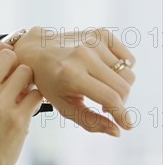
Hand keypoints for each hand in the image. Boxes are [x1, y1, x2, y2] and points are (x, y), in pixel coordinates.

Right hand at [0, 40, 42, 164]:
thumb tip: (1, 53)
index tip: (3, 56)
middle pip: (7, 55)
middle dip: (14, 65)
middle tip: (14, 79)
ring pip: (25, 71)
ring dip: (27, 81)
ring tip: (20, 94)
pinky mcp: (18, 119)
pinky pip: (36, 94)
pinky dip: (35, 99)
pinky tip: (26, 107)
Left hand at [12, 26, 136, 136]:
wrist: (35, 50)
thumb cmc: (48, 82)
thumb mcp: (63, 106)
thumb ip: (90, 122)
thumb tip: (118, 131)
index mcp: (71, 74)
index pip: (110, 98)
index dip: (122, 115)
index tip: (126, 125)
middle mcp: (83, 55)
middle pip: (123, 87)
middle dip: (120, 102)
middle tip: (107, 106)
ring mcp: (92, 42)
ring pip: (128, 74)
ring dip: (120, 86)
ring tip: (103, 88)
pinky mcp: (100, 34)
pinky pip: (128, 58)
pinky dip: (123, 69)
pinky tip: (106, 72)